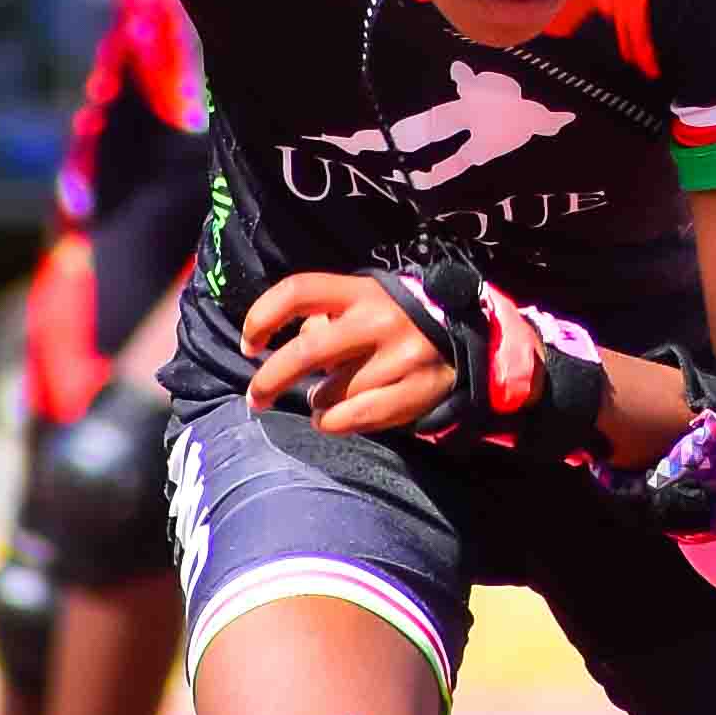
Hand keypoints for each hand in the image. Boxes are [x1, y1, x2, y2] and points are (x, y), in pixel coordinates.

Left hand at [241, 271, 459, 436]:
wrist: (465, 332)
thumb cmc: (395, 319)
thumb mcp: (363, 302)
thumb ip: (324, 318)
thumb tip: (283, 350)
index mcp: (361, 292)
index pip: (298, 291)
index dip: (262, 317)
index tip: (250, 345)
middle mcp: (380, 320)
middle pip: (307, 351)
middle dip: (270, 379)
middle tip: (256, 397)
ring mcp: (401, 357)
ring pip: (331, 393)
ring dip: (315, 403)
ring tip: (322, 400)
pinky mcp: (417, 390)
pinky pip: (356, 417)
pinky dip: (334, 423)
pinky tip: (331, 420)